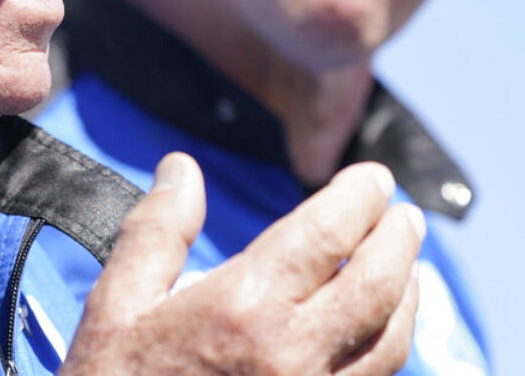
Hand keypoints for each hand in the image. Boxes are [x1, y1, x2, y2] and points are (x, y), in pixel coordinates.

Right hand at [61, 154, 423, 374]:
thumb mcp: (117, 303)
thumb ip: (158, 229)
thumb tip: (182, 168)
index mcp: (242, 309)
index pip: (325, 235)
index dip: (359, 197)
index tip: (373, 177)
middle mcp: (291, 356)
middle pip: (377, 286)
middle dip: (400, 240)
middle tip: (406, 213)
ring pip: (391, 341)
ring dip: (407, 293)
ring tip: (407, 263)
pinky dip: (391, 343)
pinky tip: (381, 326)